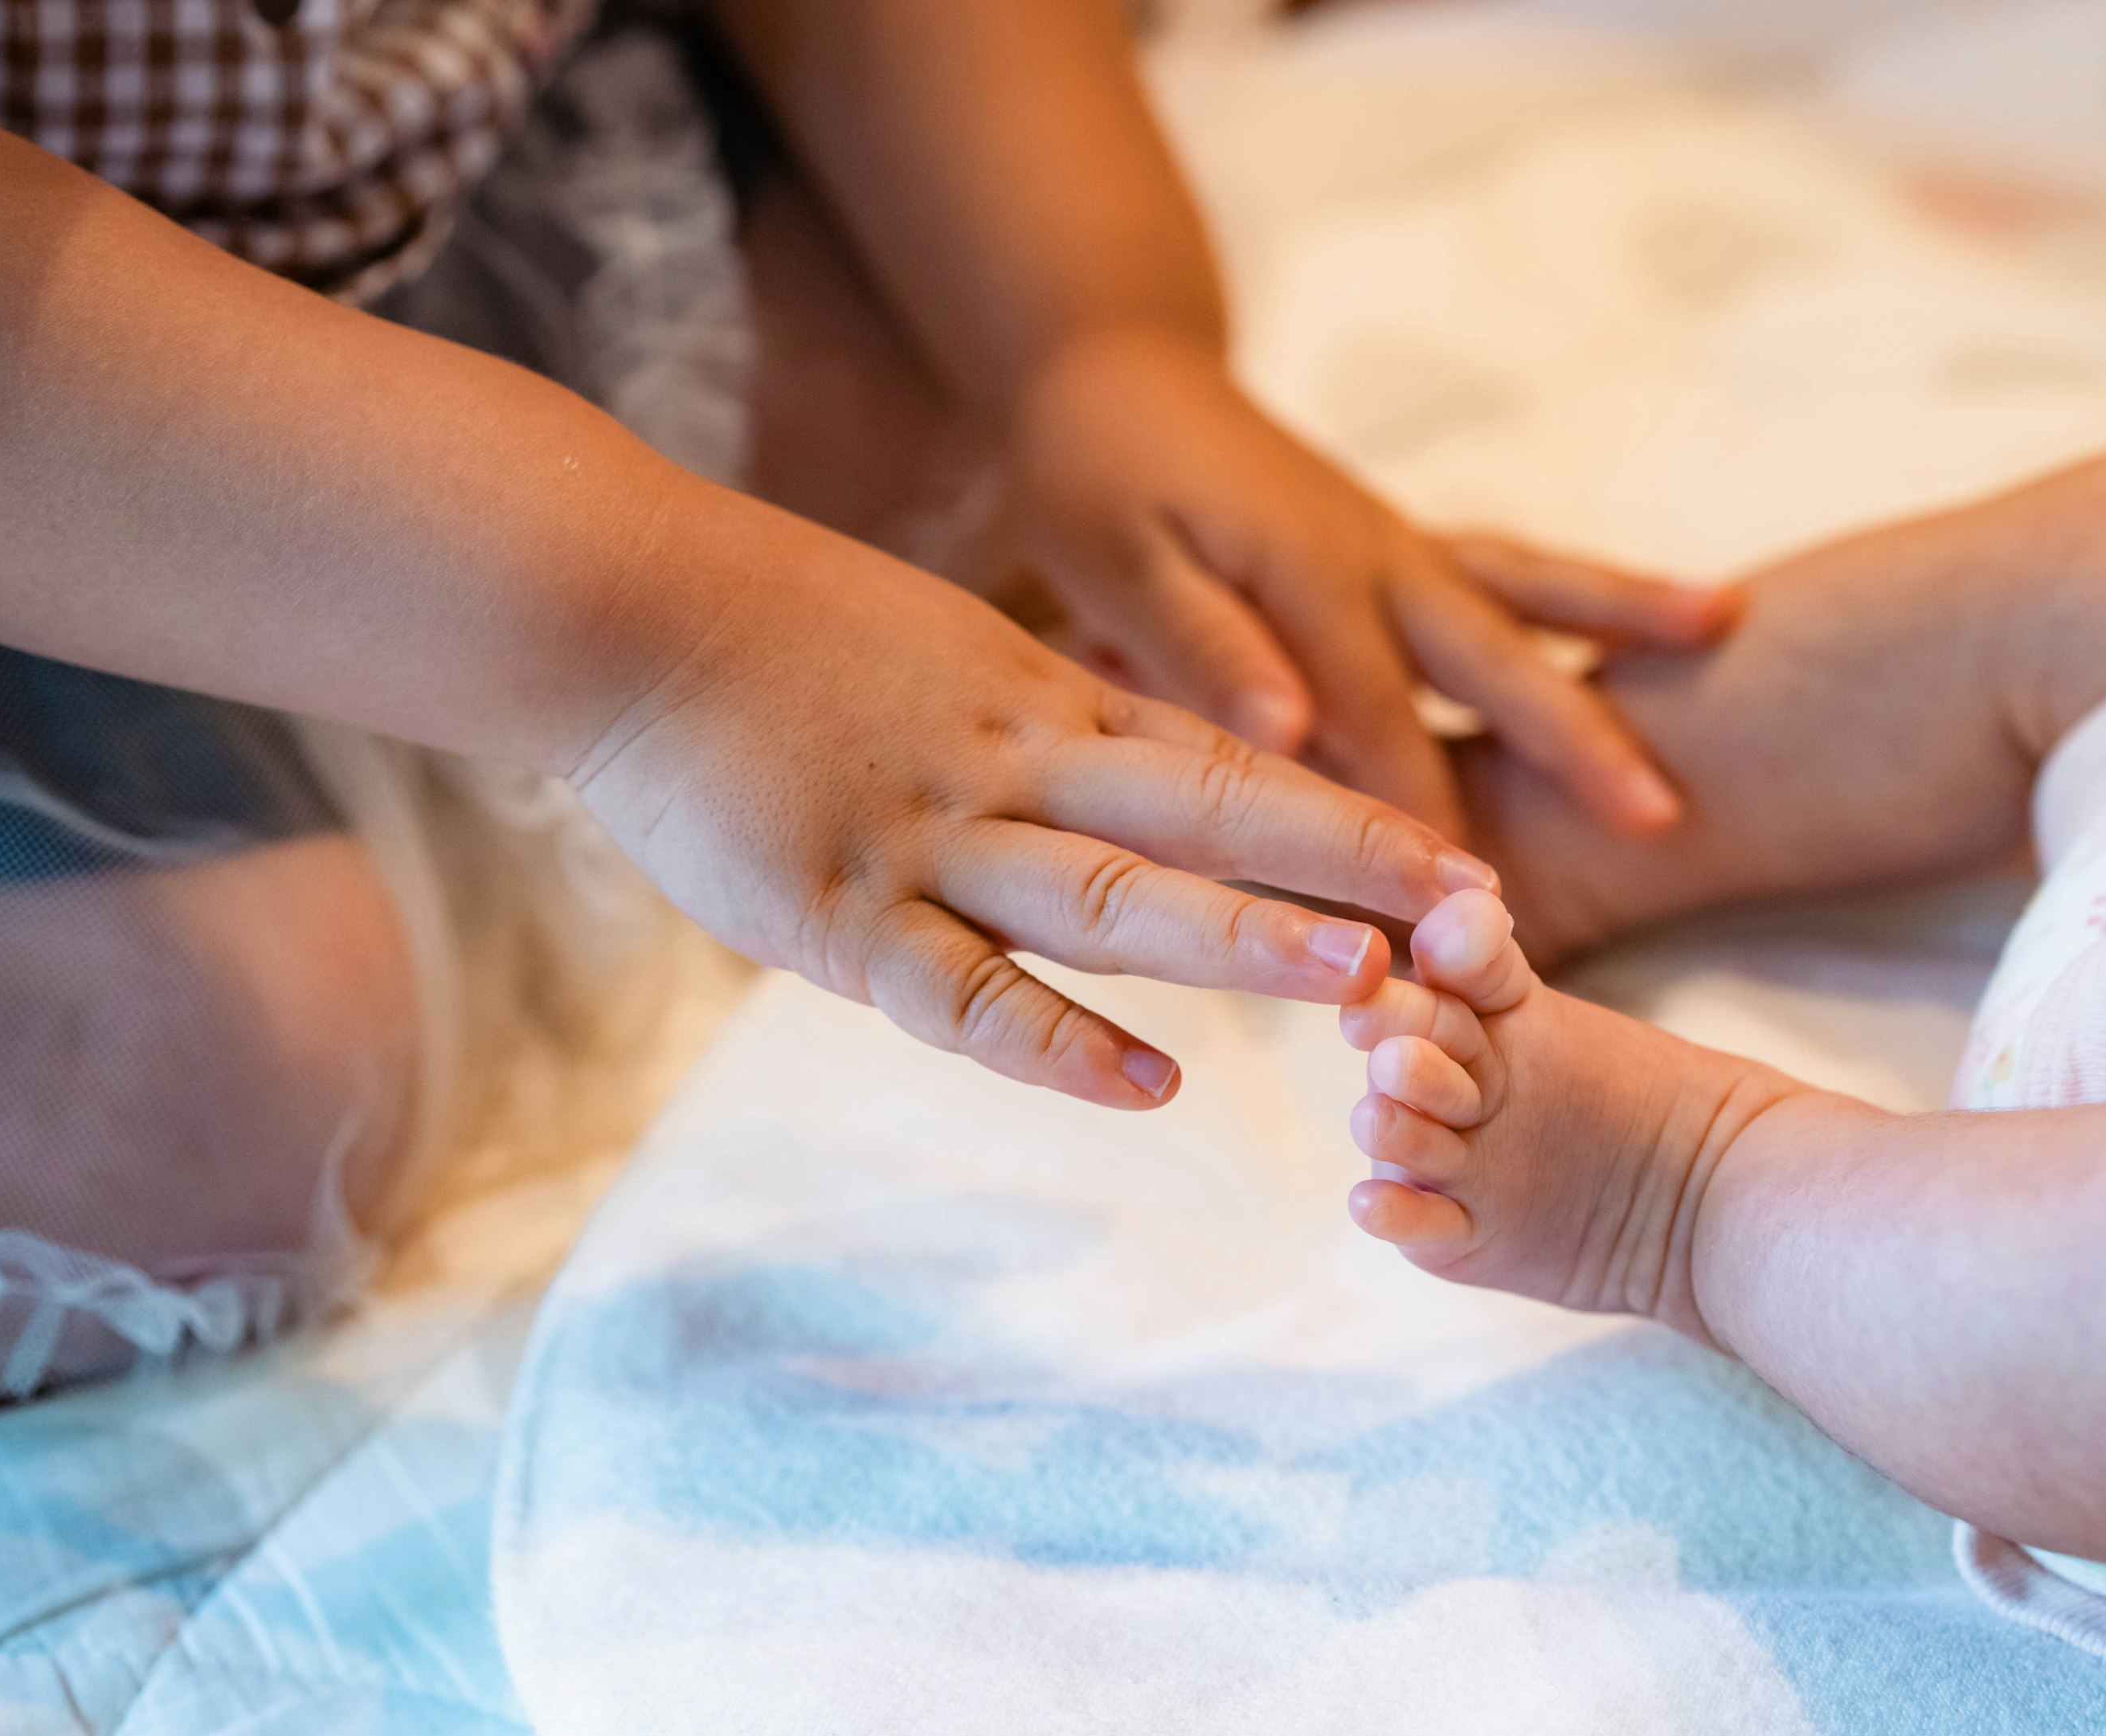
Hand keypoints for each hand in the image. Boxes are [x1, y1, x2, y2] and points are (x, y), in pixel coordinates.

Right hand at [568, 491, 1495, 1109]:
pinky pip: (963, 987)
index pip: (1235, 768)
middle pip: (1216, 815)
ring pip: (1111, 894)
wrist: (623, 605)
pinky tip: (1146, 1084)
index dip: (1358, 822)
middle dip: (1355, 868)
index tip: (1474, 872)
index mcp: (1051, 708)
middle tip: (1482, 919)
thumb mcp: (959, 663)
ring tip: (1360, 981)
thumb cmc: (788, 640)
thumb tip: (1157, 800)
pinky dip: (1054, 1037)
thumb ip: (1058, 734)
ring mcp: (930, 839)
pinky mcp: (836, 913)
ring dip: (1240, 937)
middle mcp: (1016, 766)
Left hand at [1002, 326, 1735, 839]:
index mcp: (1302, 580)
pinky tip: (1685, 608)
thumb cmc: (1096, 478)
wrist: (1112, 368)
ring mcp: (1400, 544)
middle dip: (1577, 739)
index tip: (1476, 918)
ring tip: (1727, 623)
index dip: (1424, 827)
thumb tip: (1286, 732)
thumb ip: (1203, 649)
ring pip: (1530, 588)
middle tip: (1665, 818)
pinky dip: (1596, 587)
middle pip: (1492, 654)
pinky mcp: (1406, 541)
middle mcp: (1372, 557)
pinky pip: (1517, 565)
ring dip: (1625, 615)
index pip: (1376, 727)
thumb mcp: (1117, 562)